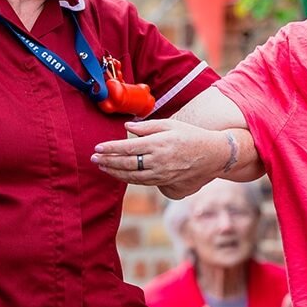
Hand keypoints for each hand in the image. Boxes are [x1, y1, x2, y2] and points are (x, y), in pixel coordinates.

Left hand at [92, 119, 228, 198]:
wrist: (212, 155)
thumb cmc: (190, 135)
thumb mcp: (170, 124)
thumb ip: (147, 127)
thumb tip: (127, 127)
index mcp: (159, 144)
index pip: (129, 148)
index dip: (111, 149)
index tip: (97, 147)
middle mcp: (159, 160)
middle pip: (127, 163)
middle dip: (108, 161)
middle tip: (93, 158)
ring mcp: (162, 173)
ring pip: (132, 176)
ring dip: (114, 172)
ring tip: (102, 167)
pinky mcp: (164, 181)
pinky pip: (142, 182)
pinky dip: (127, 179)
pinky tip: (118, 174)